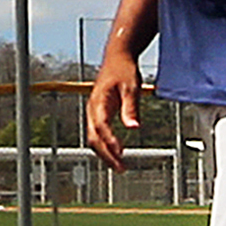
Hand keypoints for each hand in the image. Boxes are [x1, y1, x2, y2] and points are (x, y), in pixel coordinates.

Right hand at [87, 45, 144, 169]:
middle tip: (121, 168)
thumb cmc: (124, 70)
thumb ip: (131, 107)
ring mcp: (93, 112)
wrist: (117, 57)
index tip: (120, 152)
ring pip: (93, 138)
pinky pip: (97, 134)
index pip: (101, 126)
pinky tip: (116, 153)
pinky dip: (104, 146)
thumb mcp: (132, 87)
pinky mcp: (97, 114)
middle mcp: (92, 108)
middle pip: (94, 137)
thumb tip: (134, 127)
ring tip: (120, 166)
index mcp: (98, 101)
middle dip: (106, 155)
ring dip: (105, 154)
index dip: (110, 141)